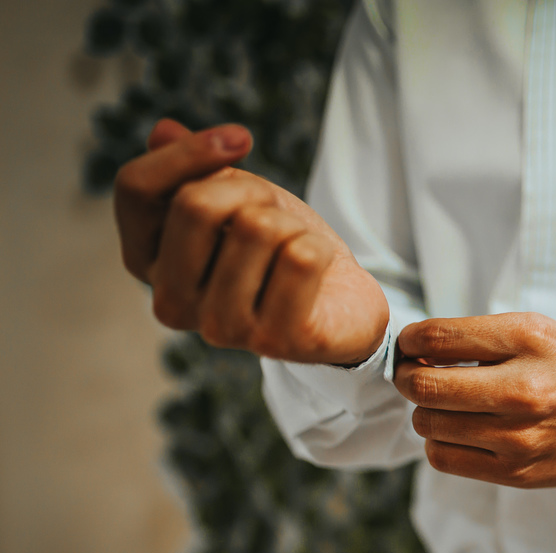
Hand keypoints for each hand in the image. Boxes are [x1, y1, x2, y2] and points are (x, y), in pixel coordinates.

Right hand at [114, 118, 388, 364]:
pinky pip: (302, 258)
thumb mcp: (237, 197)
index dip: (189, 151)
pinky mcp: (274, 341)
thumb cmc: (279, 249)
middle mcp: (171, 303)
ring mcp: (220, 328)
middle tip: (276, 214)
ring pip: (258, 228)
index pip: (135, 187)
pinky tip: (317, 275)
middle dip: (251, 190)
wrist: (342, 303)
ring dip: (291, 225)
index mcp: (145, 261)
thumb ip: (196, 169)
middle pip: (196, 204)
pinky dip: (320, 249)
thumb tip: (163, 131)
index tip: (240, 137)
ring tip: (294, 252)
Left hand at [393, 313, 555, 487]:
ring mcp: (521, 436)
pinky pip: (446, 459)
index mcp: (528, 340)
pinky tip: (460, 431)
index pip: (437, 338)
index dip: (410, 341)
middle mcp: (524, 389)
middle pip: (425, 386)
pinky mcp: (519, 472)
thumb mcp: (538, 329)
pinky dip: (441, 444)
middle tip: (416, 375)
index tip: (411, 346)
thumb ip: (479, 337)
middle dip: (409, 378)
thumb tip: (415, 350)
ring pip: (429, 425)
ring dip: (427, 412)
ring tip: (448, 405)